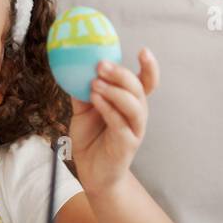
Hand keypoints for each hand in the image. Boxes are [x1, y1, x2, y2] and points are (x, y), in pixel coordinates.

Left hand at [68, 49, 158, 193]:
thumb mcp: (83, 111)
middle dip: (122, 74)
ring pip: (134, 105)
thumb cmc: (90, 139)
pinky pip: (120, 122)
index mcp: (130, 103)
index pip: (147, 82)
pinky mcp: (127, 144)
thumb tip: (73, 67)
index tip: (143, 50)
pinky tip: (95, 99)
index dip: (150, 67)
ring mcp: (134, 130)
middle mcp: (137, 114)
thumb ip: (82, 91)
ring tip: (95, 83)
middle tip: (101, 64)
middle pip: (139, 89)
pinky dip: (108, 107)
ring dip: (115, 90)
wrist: (92, 172)